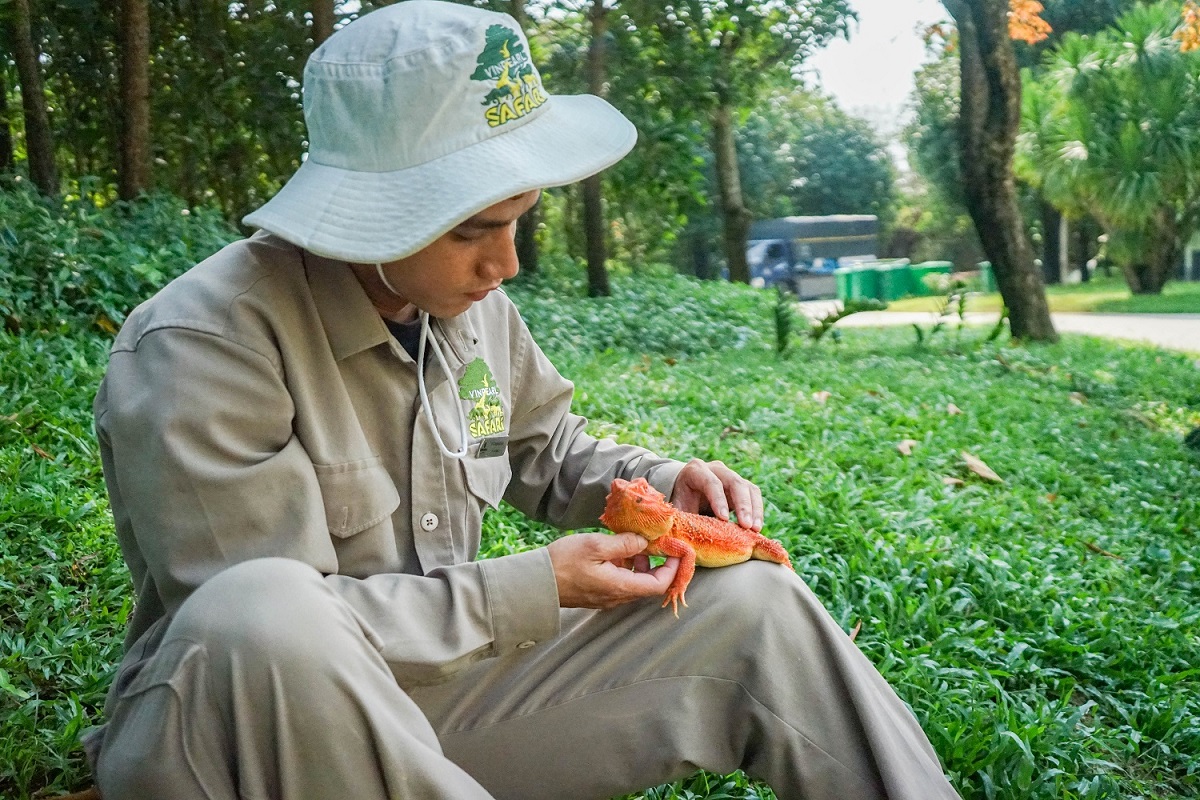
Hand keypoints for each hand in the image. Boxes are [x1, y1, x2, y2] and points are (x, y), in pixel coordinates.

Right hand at [547, 532, 678, 608]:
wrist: (535, 583)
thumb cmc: (563, 562)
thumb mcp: (596, 545)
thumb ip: (624, 544)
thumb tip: (644, 543)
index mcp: (622, 587)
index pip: (660, 584)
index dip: (672, 568)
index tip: (675, 551)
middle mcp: (617, 598)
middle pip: (649, 585)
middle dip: (657, 565)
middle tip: (657, 544)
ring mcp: (606, 599)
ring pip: (634, 584)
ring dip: (640, 566)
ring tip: (633, 545)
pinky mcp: (596, 595)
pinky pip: (620, 584)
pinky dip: (626, 569)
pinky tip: (615, 553)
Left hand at [671, 458, 762, 531]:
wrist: (686, 494)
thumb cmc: (680, 504)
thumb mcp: (678, 510)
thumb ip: (682, 521)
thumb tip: (685, 543)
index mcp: (695, 471)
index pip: (710, 482)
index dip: (718, 500)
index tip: (724, 520)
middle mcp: (715, 469)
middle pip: (734, 482)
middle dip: (742, 505)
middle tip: (746, 526)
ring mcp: (731, 476)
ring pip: (748, 488)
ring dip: (754, 510)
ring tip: (755, 530)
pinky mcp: (742, 486)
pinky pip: (754, 495)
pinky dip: (757, 511)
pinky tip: (756, 528)